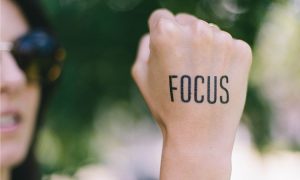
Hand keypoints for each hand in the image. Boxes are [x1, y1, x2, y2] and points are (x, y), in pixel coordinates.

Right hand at [132, 9, 251, 179]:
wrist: (199, 135)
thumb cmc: (166, 106)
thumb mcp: (140, 75)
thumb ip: (144, 45)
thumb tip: (153, 33)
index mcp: (166, 32)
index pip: (161, 17)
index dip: (159, 34)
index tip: (165, 49)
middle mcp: (196, 30)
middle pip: (186, 22)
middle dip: (183, 39)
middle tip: (183, 67)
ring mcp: (222, 39)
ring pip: (208, 33)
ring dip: (204, 47)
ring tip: (200, 76)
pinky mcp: (241, 51)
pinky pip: (228, 45)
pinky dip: (222, 57)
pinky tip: (215, 78)